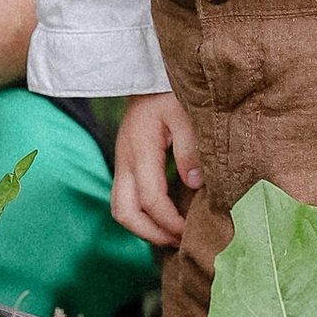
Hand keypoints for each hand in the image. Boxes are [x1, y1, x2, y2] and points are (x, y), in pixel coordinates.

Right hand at [111, 92, 199, 247]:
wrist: (146, 76)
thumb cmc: (168, 92)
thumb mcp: (184, 114)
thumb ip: (190, 148)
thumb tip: (195, 183)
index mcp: (140, 151)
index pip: (151, 200)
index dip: (170, 222)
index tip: (191, 230)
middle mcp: (125, 161)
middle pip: (125, 214)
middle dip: (151, 234)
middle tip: (180, 240)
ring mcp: (122, 164)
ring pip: (121, 210)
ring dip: (144, 228)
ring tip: (173, 234)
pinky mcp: (126, 165)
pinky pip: (126, 201)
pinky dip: (143, 216)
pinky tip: (166, 217)